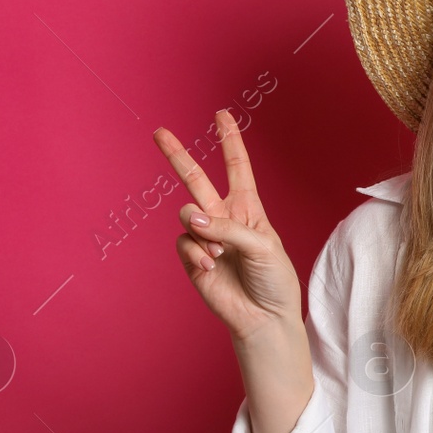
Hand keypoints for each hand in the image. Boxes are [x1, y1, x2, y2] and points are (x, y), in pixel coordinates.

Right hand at [154, 109, 301, 342]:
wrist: (263, 317)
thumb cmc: (273, 280)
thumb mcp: (262, 246)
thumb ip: (227, 227)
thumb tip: (190, 218)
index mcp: (248, 208)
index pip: (237, 167)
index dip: (230, 140)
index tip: (222, 114)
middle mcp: (224, 217)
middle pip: (196, 179)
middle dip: (177, 155)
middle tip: (159, 132)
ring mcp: (206, 237)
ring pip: (187, 214)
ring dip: (203, 231)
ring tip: (220, 253)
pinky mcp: (193, 258)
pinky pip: (184, 242)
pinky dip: (198, 253)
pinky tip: (212, 266)